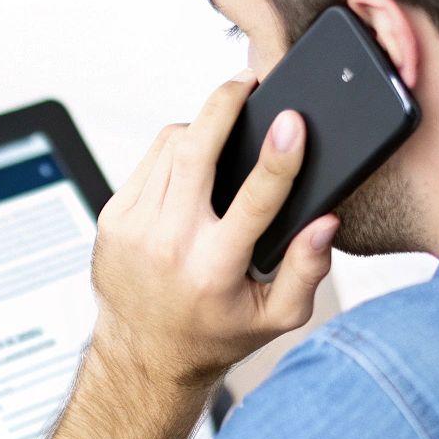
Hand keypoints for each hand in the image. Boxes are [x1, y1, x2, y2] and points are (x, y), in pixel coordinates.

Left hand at [90, 72, 336, 388]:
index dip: (278, 156)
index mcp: (214, 268)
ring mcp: (134, 228)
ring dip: (201, 127)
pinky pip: (149, 161)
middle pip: (196, 151)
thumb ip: (308, 270)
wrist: (143, 355)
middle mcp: (169, 244)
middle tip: (248, 83)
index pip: (254, 199)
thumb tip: (325, 222)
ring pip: (170, 146)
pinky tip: (193, 159)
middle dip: (224, 105)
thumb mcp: (276, 318)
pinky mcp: (113, 218)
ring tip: (226, 126)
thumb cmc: (213, 333)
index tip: (292, 120)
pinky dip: (174, 150)